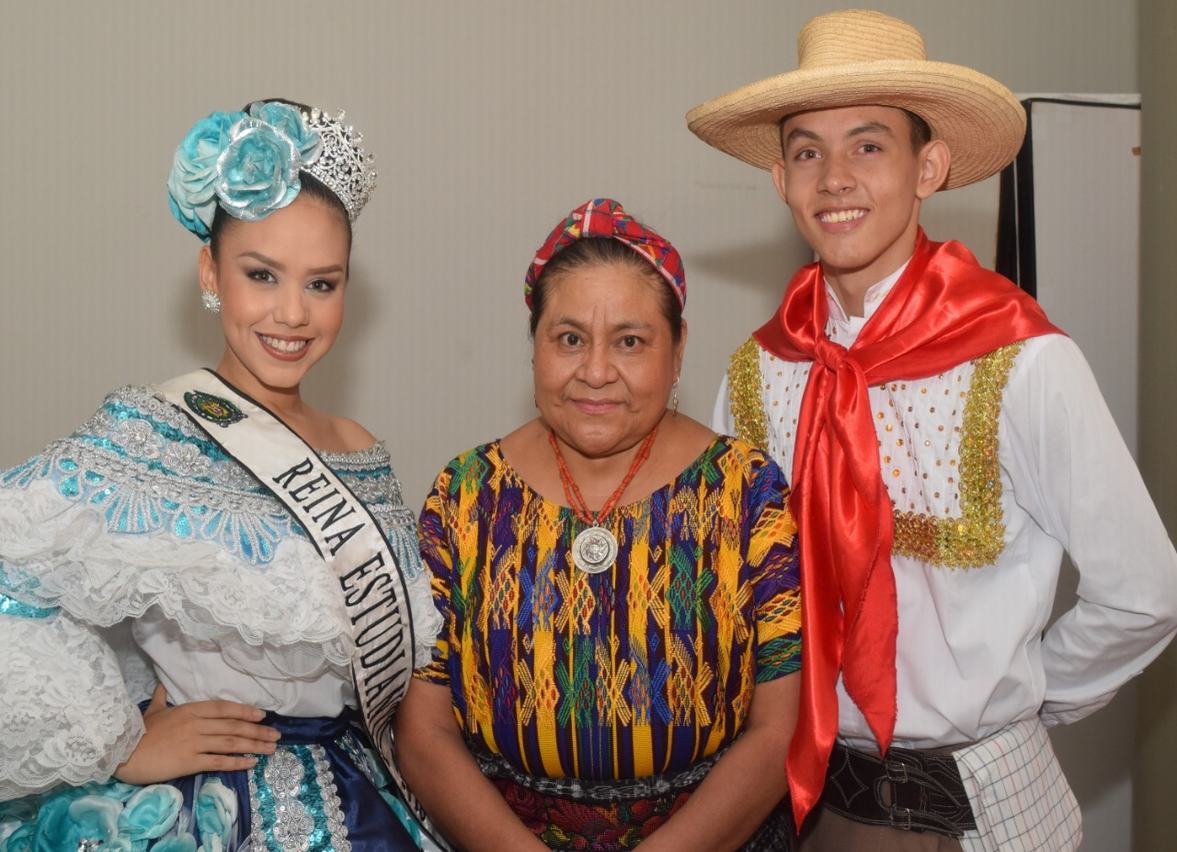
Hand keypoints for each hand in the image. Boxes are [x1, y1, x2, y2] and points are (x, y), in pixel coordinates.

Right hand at [114, 684, 279, 783]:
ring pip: (231, 742)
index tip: (262, 716)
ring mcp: (194, 742)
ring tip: (270, 749)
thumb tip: (161, 685)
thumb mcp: (152, 711)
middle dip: (258, 731)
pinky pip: (219, 761)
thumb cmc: (138, 732)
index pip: (225, 708)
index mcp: (190, 709)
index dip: (245, 711)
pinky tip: (251, 763)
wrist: (124, 753)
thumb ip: (161, 698)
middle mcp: (196, 723)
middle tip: (276, 735)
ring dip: (254, 745)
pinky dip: (238, 762)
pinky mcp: (190, 761)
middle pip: (234, 726)